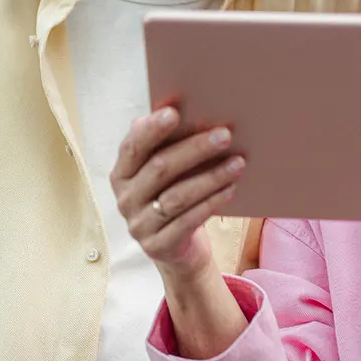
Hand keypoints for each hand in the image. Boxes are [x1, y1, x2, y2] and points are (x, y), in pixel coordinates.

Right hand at [110, 106, 244, 282]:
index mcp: (122, 174)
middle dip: (194, 149)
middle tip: (225, 135)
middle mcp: (125, 199)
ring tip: (238, 162)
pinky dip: (212, 202)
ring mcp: (139, 225)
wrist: (178, 250)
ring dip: (211, 176)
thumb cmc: (173, 197)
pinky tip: (231, 189)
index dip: (151, 129)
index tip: (175, 112)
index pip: (132, 147)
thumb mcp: (166, 173)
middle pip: (159, 168)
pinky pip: (189, 221)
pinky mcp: (158, 246)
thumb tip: (173, 109)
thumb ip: (164, 146)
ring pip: (177, 196)